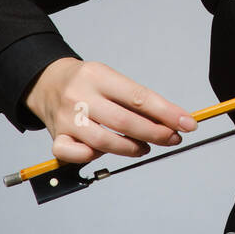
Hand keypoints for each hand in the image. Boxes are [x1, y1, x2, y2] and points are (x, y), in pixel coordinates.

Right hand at [24, 57, 196, 163]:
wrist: (46, 82)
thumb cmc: (87, 83)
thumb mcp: (111, 79)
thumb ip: (137, 100)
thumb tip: (172, 120)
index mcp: (98, 76)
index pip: (139, 97)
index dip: (167, 113)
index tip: (187, 123)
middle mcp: (80, 96)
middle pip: (124, 121)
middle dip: (155, 133)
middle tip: (172, 137)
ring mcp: (65, 118)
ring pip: (103, 141)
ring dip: (131, 148)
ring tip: (145, 147)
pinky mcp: (55, 137)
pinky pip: (74, 154)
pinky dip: (92, 157)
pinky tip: (104, 152)